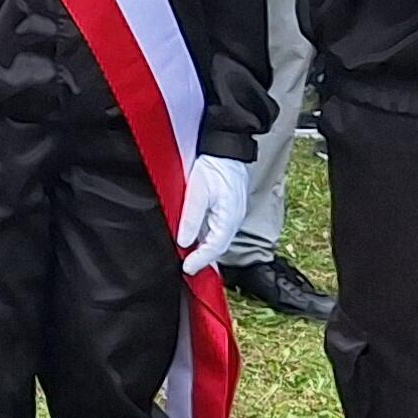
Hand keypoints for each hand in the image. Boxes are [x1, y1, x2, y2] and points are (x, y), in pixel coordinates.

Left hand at [173, 155, 248, 274]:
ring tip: (189, 259)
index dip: (200, 261)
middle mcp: (233, 220)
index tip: (187, 269)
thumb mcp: (197, 191)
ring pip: (217, 239)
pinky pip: (217, 230)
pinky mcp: (227, 210)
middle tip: (186, 268)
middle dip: (203, 260)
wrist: (226, 149)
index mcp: (229, 218)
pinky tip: (195, 241)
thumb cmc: (214, 166)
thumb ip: (191, 218)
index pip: (215, 248)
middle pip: (218, 247)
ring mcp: (231, 215)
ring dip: (205, 250)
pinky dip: (206, 239)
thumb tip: (184, 241)